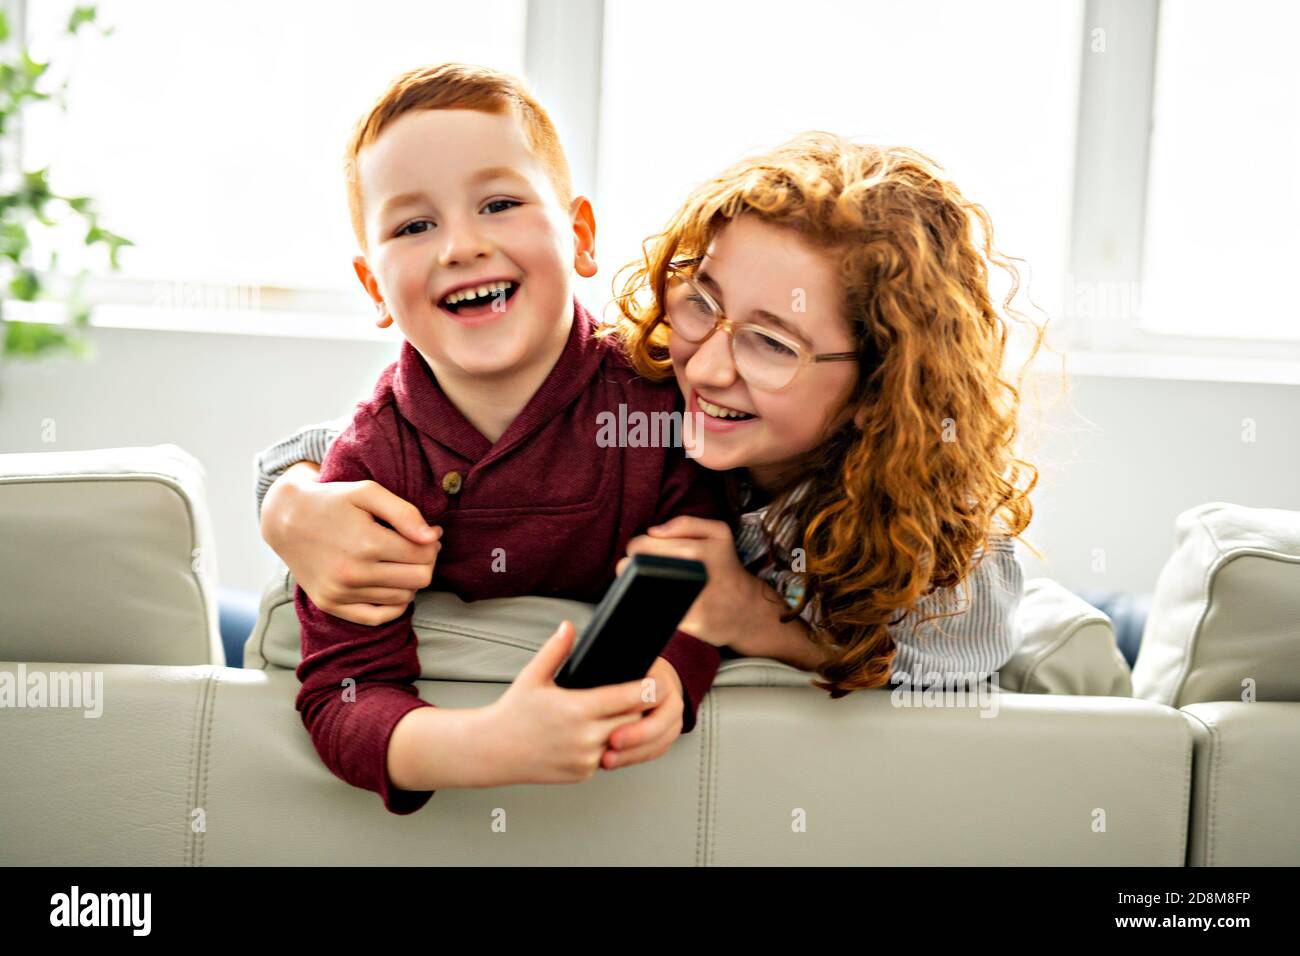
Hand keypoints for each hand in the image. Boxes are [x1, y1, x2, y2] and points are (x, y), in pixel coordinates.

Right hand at [261, 462, 441, 625]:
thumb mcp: (368, 492)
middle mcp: (353, 573)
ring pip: (403, 598)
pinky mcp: (331, 605)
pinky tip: (391, 584)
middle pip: (419, 579)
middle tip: (417, 548)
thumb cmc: (333, 501)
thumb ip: (404, 512)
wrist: (287, 519)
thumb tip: (432, 537)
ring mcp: (340, 592)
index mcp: (366, 543)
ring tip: (398, 561)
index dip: (432, 542)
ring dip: (409, 580)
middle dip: (426, 562)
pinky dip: (393, 605)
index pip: (424, 554)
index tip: (427, 534)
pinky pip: (378, 618)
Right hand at [486, 621, 648, 784]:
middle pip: (632, 719)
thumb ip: (556, 649)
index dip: (646, 689)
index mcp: (576, 709)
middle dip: (638, 707)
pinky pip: (608, 757)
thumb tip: (568, 625)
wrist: (493, 750)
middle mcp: (584, 737)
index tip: (658, 681)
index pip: (627, 697)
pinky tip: (604, 732)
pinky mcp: (583, 773)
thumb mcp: (533, 676)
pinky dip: (609, 745)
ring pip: (623, 740)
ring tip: (624, 712)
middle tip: (640, 694)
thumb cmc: (513, 712)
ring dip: (625, 727)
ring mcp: (585, 758)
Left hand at [602, 655, 683, 770]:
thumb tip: (582, 650)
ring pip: (657, 744)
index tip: (614, 726)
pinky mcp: (666, 737)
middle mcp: (672, 702)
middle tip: (610, 744)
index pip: (654, 698)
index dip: (635, 712)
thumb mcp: (623, 662)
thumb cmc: (633, 671)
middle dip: (633, 739)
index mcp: (662, 681)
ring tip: (608, 759)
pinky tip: (615, 761)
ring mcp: (672, 722)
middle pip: (658, 727)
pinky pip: (653, 752)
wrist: (656, 679)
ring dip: (632, 754)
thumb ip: (611, 665)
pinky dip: (634, 758)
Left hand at [618, 515, 770, 653]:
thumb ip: (685, 524)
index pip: (639, 546)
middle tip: (648, 571)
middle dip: (633, 568)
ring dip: (638, 588)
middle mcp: (691, 575)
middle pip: (633, 569)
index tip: (647, 554)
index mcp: (694, 550)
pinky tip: (662, 602)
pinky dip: (650, 606)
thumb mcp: (718, 534)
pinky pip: (653, 612)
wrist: (748, 609)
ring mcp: (689, 603)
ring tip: (654, 585)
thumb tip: (652, 532)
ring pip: (639, 591)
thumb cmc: (726, 568)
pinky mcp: (687, 625)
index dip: (637, 549)